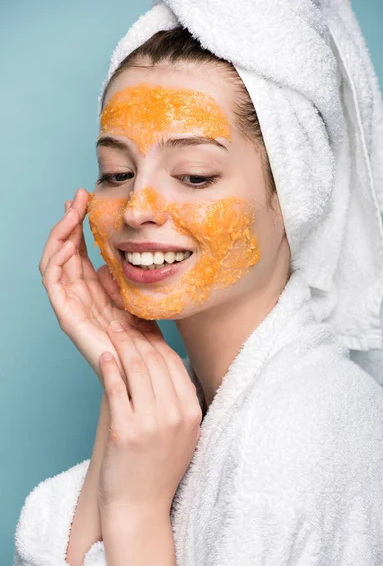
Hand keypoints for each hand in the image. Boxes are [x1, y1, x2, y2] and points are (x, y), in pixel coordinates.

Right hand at [39, 188, 160, 382]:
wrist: (145, 368)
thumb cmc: (145, 337)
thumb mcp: (136, 295)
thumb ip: (122, 276)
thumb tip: (116, 253)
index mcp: (92, 289)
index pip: (77, 251)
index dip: (77, 224)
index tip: (86, 198)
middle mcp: (77, 295)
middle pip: (63, 252)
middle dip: (68, 222)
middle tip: (77, 197)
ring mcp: (70, 306)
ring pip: (53, 263)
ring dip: (60, 235)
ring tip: (71, 212)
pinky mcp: (68, 318)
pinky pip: (53, 284)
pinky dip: (55, 261)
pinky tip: (66, 242)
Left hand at [97, 321, 201, 517]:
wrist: (140, 506)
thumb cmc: (159, 468)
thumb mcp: (183, 434)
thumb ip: (181, 401)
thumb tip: (171, 365)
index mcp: (192, 413)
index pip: (174, 365)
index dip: (157, 342)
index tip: (144, 327)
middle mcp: (176, 416)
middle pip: (156, 363)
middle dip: (138, 338)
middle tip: (123, 320)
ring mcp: (152, 424)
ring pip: (138, 371)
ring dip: (123, 346)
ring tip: (113, 330)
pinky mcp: (126, 432)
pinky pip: (117, 390)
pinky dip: (110, 369)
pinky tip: (105, 356)